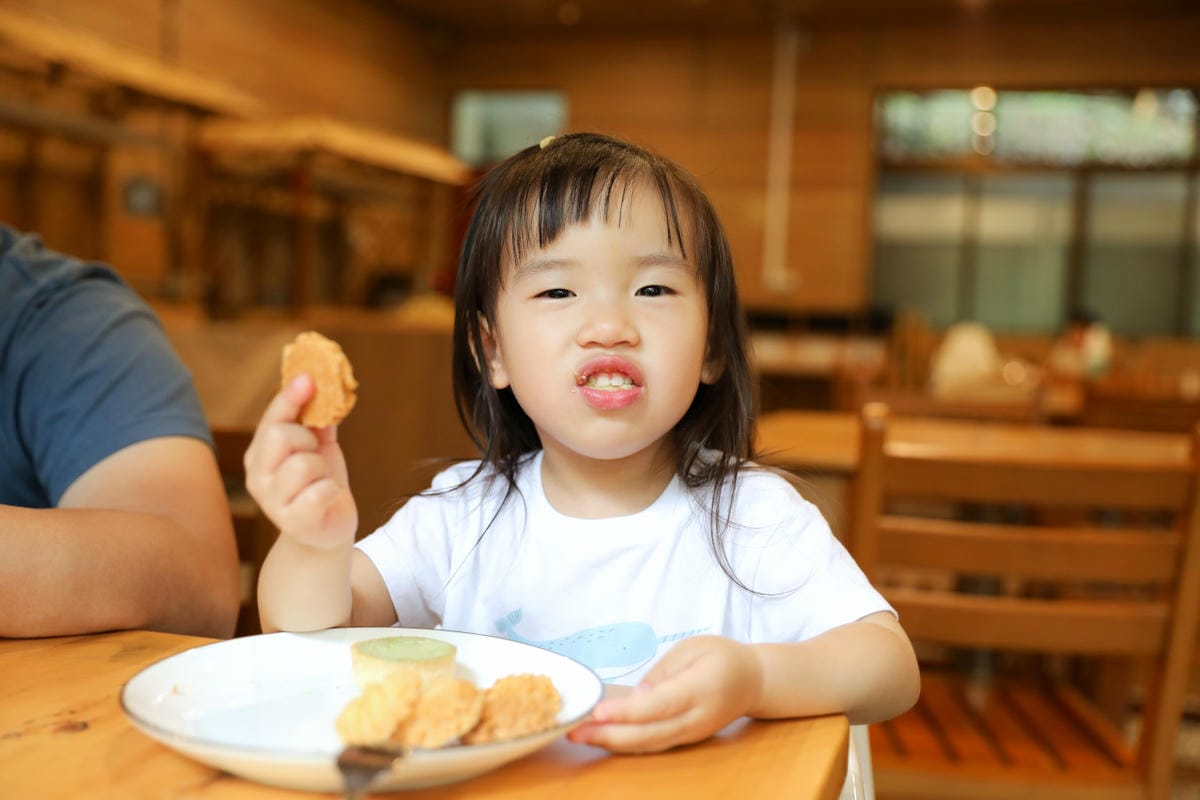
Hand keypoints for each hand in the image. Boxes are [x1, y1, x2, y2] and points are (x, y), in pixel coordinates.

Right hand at [244, 374, 357, 550]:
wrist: (327, 531)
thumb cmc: (320, 483)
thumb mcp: (319, 447)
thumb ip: (316, 419)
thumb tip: (320, 384)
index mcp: (260, 454)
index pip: (271, 419)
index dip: (289, 397)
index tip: (308, 378)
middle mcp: (257, 476)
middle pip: (280, 436)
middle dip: (308, 440)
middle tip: (315, 456)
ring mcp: (272, 501)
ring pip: (303, 464)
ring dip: (323, 469)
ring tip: (321, 481)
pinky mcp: (294, 521)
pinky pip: (320, 491)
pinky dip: (332, 491)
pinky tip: (327, 499)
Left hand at [567, 636, 763, 752]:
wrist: (754, 682)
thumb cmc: (722, 657)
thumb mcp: (693, 649)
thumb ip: (664, 673)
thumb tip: (636, 697)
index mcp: (700, 689)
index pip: (658, 705)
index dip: (626, 712)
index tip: (597, 712)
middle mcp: (696, 718)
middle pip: (649, 734)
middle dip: (608, 735)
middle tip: (574, 731)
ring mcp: (692, 734)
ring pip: (649, 746)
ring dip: (612, 743)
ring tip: (580, 736)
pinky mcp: (685, 740)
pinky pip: (653, 746)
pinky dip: (626, 745)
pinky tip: (601, 738)